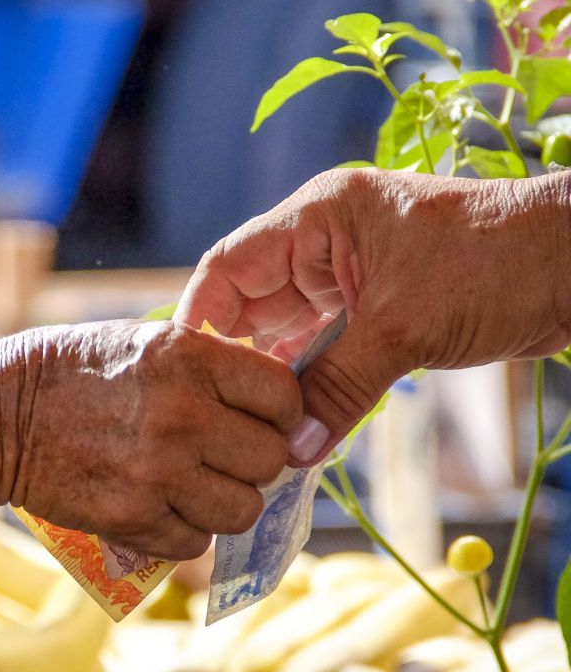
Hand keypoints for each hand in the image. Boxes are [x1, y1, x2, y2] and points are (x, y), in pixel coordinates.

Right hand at [0, 319, 301, 559]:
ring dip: (225, 502)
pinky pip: (197, 542)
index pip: (283, 397)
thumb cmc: (74, 370)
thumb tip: (275, 404)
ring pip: (243, 509)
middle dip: (254, 461)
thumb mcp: (146, 341)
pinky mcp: (132, 518)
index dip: (281, 413)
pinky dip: (185, 531)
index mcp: (189, 358)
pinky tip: (161, 507)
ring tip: (195, 485)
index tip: (263, 419)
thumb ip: (211, 367)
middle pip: (270, 460)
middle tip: (225, 456)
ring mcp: (158, 472)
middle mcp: (182, 415)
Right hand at [175, 167, 570, 464]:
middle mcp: (325, 242)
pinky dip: (313, 383)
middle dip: (236, 362)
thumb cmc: (491, 266)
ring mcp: (350, 275)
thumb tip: (292, 454)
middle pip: (253, 304)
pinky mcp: (378, 307)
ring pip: (289, 332)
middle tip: (211, 421)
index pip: (229, 265)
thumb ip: (339, 389)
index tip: (180, 379)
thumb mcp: (403, 328)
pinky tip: (296, 423)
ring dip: (275, 380)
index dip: (198, 320)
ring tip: (249, 432)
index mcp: (318, 217)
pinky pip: (326, 348)